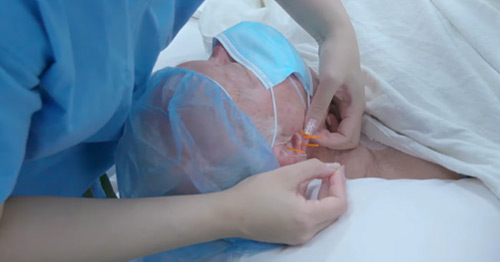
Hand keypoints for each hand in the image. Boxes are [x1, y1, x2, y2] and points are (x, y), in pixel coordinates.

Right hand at [223, 159, 346, 244]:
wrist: (228, 214)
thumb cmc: (255, 193)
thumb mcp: (285, 174)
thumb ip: (313, 168)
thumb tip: (333, 167)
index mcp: (307, 218)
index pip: (339, 203)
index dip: (340, 183)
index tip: (332, 167)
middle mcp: (307, 233)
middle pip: (334, 212)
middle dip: (335, 189)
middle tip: (327, 171)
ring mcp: (299, 238)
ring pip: (324, 218)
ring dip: (325, 198)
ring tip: (316, 178)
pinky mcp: (291, 237)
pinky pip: (312, 222)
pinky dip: (314, 206)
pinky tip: (304, 191)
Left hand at [304, 16, 365, 149]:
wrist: (336, 36)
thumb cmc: (337, 56)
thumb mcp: (328, 81)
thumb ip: (320, 106)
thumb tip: (309, 131)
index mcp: (356, 108)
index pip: (348, 139)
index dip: (330, 141)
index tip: (312, 133)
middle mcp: (352, 110)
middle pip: (343, 138)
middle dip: (326, 138)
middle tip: (308, 129)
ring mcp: (344, 105)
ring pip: (334, 129)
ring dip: (321, 129)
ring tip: (306, 121)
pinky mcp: (335, 100)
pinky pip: (327, 118)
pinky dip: (318, 119)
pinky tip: (309, 112)